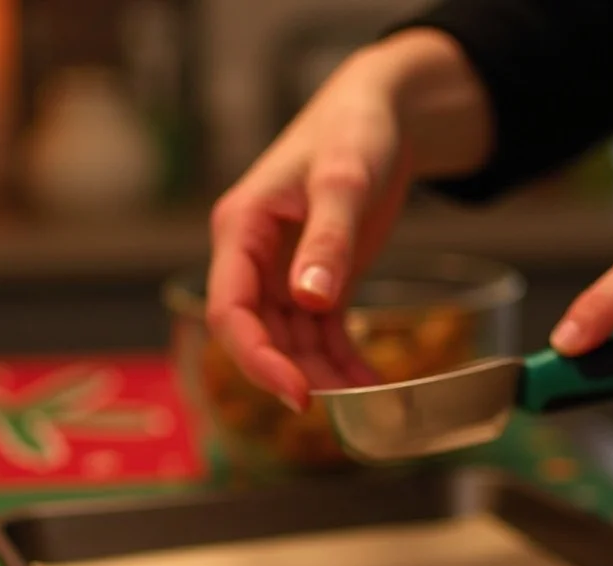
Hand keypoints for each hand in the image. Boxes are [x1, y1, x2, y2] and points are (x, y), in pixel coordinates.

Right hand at [207, 30, 492, 410]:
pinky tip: (370, 383)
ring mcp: (282, 275)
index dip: (257, 359)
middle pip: (259, 336)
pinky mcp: (315, 283)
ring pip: (292, 342)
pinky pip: (321, 334)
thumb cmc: (356, 131)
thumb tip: (309, 300)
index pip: (230, 311)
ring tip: (369, 398)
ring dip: (324, 374)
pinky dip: (343, 360)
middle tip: (343, 404)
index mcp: (241, 230)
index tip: (298, 394)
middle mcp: (254, 260)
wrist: (382, 114)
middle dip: (296, 374)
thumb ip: (327, 239)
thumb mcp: (345, 179)